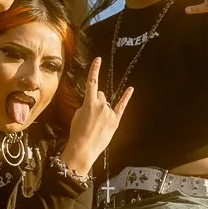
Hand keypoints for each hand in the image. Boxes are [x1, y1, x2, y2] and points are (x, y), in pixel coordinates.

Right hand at [63, 57, 132, 176]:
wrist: (83, 149)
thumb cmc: (77, 132)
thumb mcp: (77, 115)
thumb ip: (86, 105)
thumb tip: (93, 103)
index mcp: (89, 103)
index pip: (92, 83)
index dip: (95, 70)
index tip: (98, 59)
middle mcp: (101, 106)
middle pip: (100, 95)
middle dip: (95, 101)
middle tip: (89, 115)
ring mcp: (109, 113)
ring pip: (106, 104)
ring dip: (102, 110)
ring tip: (95, 124)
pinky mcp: (115, 121)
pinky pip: (121, 107)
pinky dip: (125, 97)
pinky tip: (130, 89)